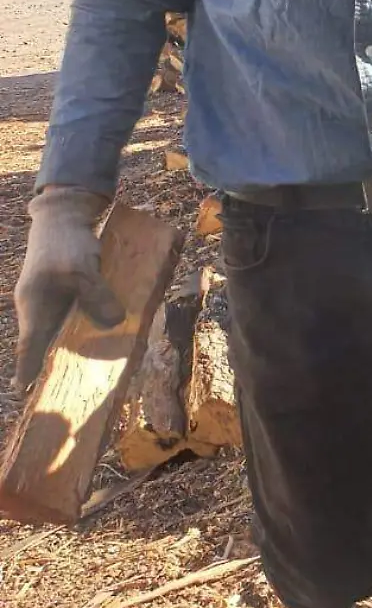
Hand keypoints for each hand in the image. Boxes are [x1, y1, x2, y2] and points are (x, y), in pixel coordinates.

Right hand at [13, 186, 120, 392]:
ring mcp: (49, 299)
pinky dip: (77, 328)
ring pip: (56, 329)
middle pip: (41, 341)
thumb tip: (113, 323)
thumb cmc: (68, 243)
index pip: (29, 343)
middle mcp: (37, 306)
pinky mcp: (63, 291)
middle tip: (51, 390)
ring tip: (75, 371)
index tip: (23, 389)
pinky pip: (69, 315)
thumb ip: (97, 295)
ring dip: (64, 347)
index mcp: (34, 304)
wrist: (64, 217)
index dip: (27, 366)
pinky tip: (94, 336)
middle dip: (47, 363)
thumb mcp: (84, 269)